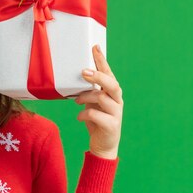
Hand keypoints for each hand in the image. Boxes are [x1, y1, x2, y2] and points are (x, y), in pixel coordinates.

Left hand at [75, 44, 122, 158]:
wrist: (103, 145)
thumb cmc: (96, 120)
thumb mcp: (91, 103)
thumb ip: (88, 91)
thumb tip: (75, 78)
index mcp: (111, 92)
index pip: (108, 73)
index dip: (102, 60)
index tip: (94, 47)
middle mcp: (117, 100)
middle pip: (112, 83)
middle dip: (98, 76)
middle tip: (83, 72)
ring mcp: (116, 113)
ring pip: (103, 98)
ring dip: (86, 97)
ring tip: (77, 100)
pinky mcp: (112, 125)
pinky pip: (97, 115)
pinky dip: (85, 114)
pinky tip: (79, 116)